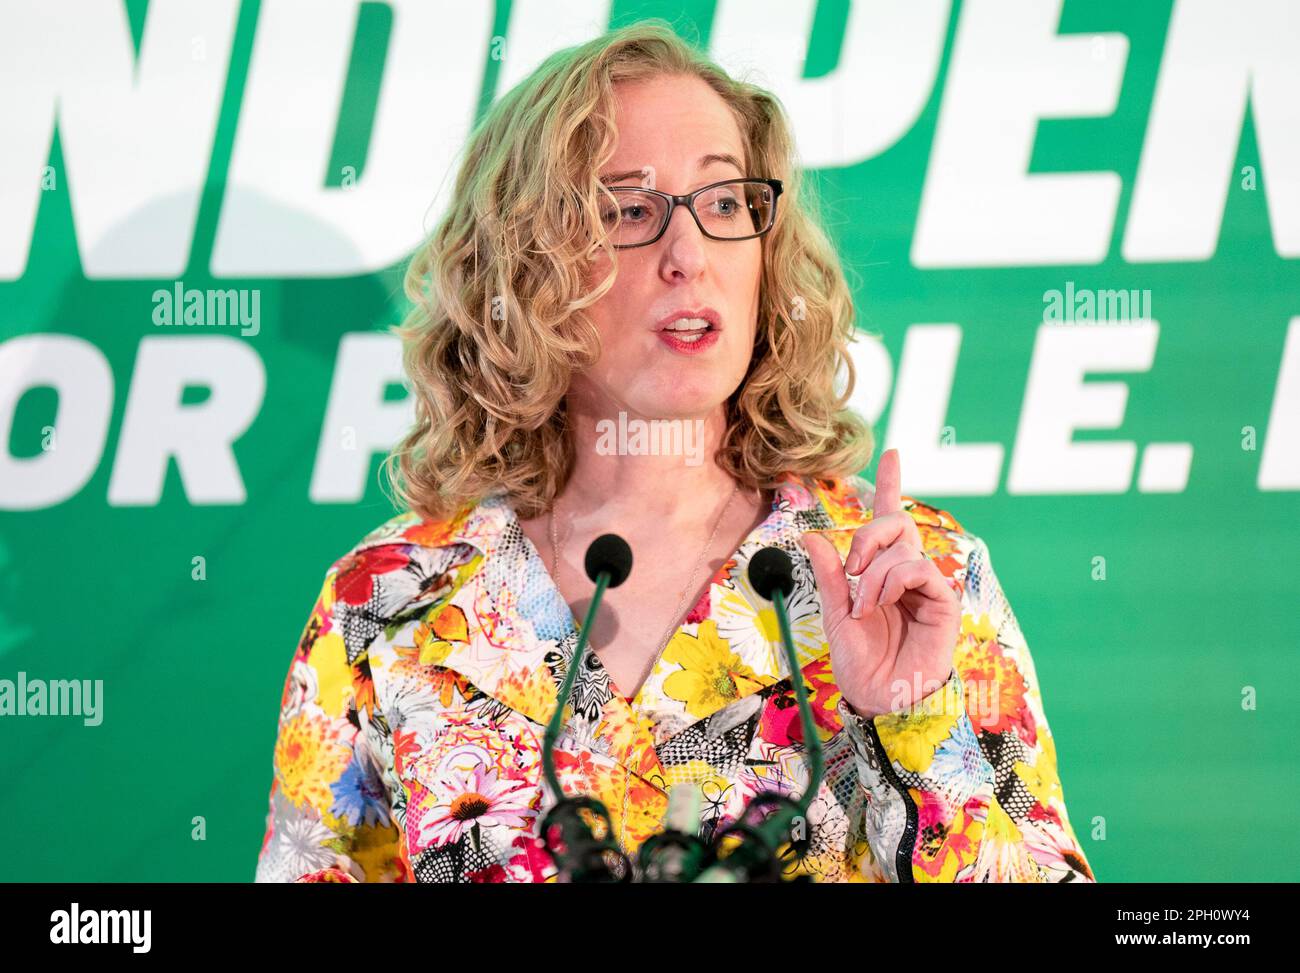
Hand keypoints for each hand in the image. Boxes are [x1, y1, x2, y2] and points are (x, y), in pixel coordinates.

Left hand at [802, 448, 962, 719]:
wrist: (876, 697)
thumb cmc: (859, 660)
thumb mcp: (834, 611)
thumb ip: (829, 573)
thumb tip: (810, 534)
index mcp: (881, 571)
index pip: (889, 521)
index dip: (891, 485)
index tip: (892, 453)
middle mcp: (906, 574)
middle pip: (897, 524)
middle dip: (869, 535)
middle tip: (853, 567)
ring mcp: (926, 587)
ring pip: (903, 548)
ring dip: (874, 574)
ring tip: (863, 606)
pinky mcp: (943, 603)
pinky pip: (919, 570)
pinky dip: (892, 582)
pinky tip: (879, 603)